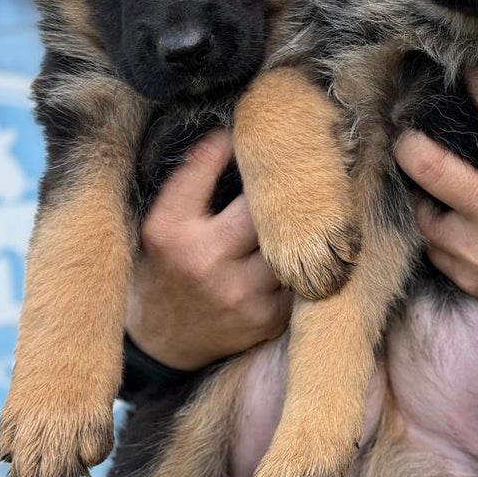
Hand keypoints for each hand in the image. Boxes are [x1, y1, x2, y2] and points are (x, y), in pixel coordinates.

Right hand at [126, 130, 291, 370]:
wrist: (163, 343)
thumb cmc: (164, 270)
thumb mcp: (160, 225)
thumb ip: (191, 184)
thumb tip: (232, 134)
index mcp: (171, 232)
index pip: (206, 169)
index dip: (231, 145)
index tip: (244, 134)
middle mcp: (205, 263)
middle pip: (264, 205)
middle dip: (281, 183)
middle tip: (301, 160)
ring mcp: (241, 295)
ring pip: (292, 239)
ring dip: (302, 221)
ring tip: (317, 198)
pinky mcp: (269, 318)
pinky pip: (302, 273)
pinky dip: (306, 256)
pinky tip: (310, 242)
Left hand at [394, 71, 477, 305]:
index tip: (471, 71)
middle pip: (427, 167)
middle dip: (409, 146)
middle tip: (405, 136)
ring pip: (424, 215)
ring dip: (427, 199)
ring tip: (437, 187)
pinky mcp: (472, 281)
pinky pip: (435, 251)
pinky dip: (442, 235)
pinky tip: (457, 225)